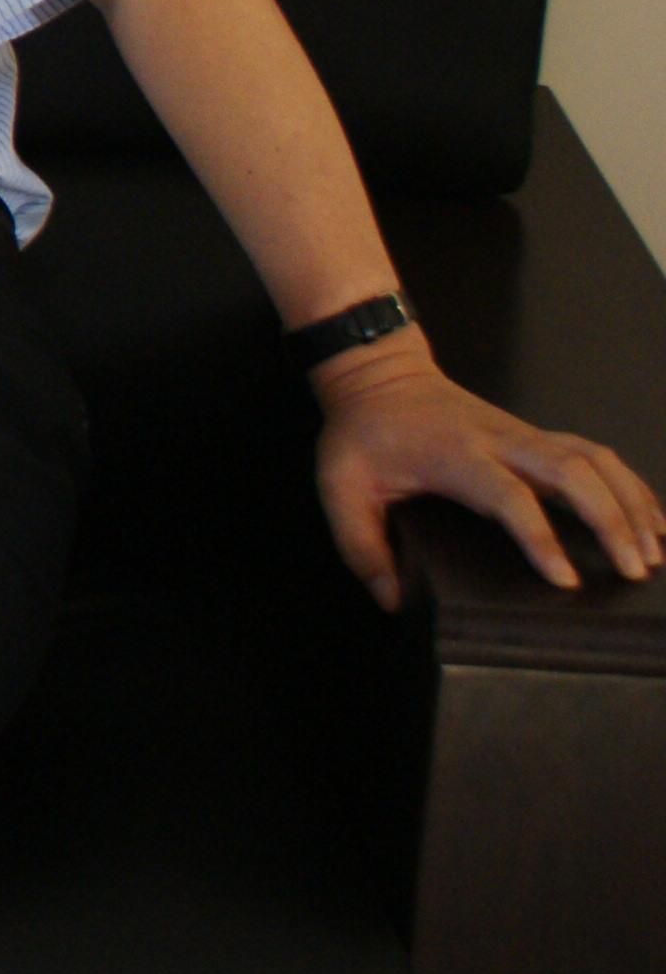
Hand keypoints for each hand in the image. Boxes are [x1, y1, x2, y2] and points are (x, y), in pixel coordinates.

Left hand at [313, 336, 665, 610]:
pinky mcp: (535, 435)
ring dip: (630, 502)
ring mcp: (522, 434)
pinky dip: (628, 483)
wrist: (376, 374)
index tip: (568, 580)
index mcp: (456, 455)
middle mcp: (500, 440)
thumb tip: (393, 600)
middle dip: (612, 520)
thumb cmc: (361, 432)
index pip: (509, 496)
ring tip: (655, 552)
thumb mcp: (340, 485)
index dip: (541, 538)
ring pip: (593, 459)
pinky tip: (650, 518)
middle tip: (636, 570)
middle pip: (573, 471)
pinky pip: (594, 453)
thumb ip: (360, 545)